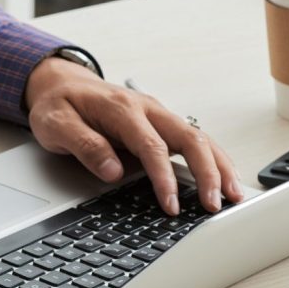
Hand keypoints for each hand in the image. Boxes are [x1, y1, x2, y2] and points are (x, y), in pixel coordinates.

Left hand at [25, 58, 243, 214]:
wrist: (60, 82)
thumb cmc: (59, 104)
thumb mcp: (56, 124)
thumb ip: (84, 145)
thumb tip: (113, 171)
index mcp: (121, 108)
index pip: (151, 146)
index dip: (164, 178)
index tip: (171, 204)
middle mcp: (146, 108)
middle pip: (189, 137)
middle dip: (207, 172)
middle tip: (215, 204)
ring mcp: (157, 115)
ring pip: (198, 137)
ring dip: (219, 166)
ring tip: (232, 195)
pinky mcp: (160, 123)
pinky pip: (193, 139)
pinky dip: (212, 158)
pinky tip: (223, 178)